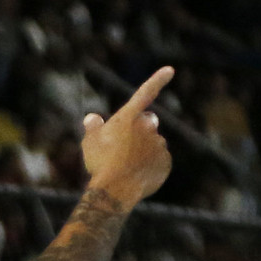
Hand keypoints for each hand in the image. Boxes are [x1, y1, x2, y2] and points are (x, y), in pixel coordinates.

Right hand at [81, 67, 173, 210]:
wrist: (115, 190)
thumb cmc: (100, 164)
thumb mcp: (89, 143)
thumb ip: (93, 128)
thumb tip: (91, 118)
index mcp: (129, 117)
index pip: (146, 92)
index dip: (158, 80)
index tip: (170, 70)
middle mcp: (148, 126)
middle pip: (148, 122)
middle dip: (141, 129)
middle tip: (125, 147)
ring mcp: (158, 144)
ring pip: (153, 144)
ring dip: (144, 151)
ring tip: (127, 168)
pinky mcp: (165, 162)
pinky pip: (159, 162)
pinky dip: (151, 168)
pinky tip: (137, 178)